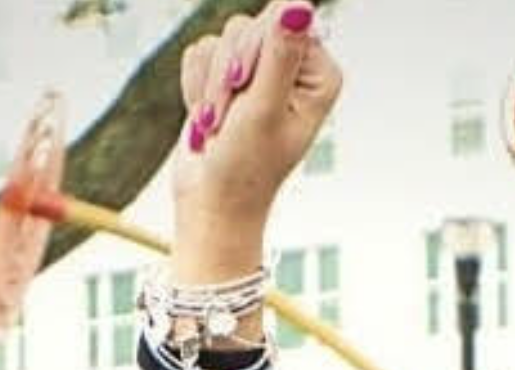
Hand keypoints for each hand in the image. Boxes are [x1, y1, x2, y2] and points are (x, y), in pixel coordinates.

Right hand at [171, 2, 341, 281]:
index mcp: (318, 75)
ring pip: (220, 38)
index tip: (246, 93)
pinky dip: (196, 89)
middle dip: (227, 73)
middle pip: (247, 25)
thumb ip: (279, 55)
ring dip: (210, 87)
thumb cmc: (244, 169)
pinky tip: (208, 121)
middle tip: (228, 119)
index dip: (252, 51)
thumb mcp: (263, 110)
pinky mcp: (227, 77)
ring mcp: (258, 72)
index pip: (281, 19)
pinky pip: (200, 53)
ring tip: (218, 126)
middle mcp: (293, 68)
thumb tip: (300, 5)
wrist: (211, 204)